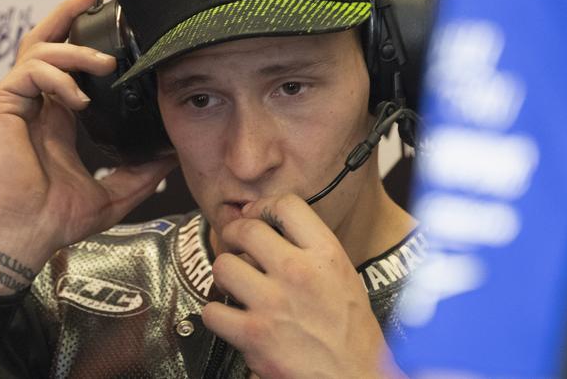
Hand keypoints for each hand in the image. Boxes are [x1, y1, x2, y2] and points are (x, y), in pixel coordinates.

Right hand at [0, 0, 176, 294]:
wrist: (25, 237)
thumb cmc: (56, 219)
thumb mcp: (113, 192)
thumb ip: (141, 173)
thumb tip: (171, 157)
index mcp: (56, 118)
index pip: (69, 69)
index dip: (89, 47)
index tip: (119, 39)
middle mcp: (34, 104)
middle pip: (46, 44)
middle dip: (70, 17)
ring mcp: (15, 103)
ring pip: (39, 51)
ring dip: (75, 51)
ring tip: (105, 65)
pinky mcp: (0, 107)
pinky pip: (29, 73)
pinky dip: (57, 77)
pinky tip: (79, 98)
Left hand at [202, 194, 402, 377]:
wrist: (353, 378)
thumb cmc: (351, 333)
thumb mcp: (344, 276)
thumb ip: (312, 250)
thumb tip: (274, 230)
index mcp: (326, 255)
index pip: (286, 205)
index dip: (262, 207)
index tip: (255, 216)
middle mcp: (298, 272)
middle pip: (246, 229)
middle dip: (234, 235)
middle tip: (235, 245)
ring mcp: (273, 303)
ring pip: (223, 265)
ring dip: (225, 274)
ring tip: (236, 283)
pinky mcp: (253, 335)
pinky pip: (213, 311)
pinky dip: (217, 315)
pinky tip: (231, 318)